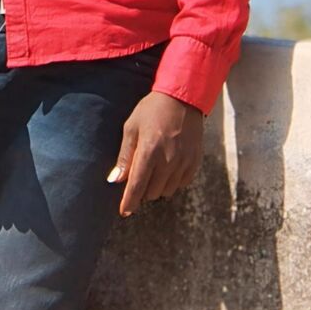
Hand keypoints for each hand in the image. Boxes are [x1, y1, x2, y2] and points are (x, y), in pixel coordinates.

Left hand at [107, 91, 203, 215]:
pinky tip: (169, 166)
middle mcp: (168, 160)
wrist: (183, 98)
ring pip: (166, 191)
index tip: (124, 212)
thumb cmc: (152, 110)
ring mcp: (183, 162)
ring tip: (155, 168)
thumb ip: (125, 156)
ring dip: (157, 186)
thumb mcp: (132, 127)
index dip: (129, 202)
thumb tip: (115, 180)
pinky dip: (172, 181)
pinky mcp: (195, 162)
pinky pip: (181, 184)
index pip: (137, 186)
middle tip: (140, 174)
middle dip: (142, 189)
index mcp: (149, 151)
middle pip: (151, 192)